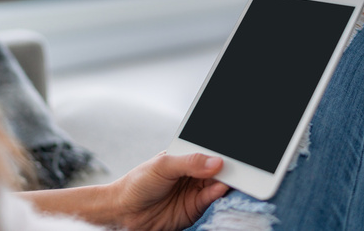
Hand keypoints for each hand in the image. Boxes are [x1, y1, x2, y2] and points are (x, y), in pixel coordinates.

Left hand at [111, 152, 228, 229]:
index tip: (232, 150)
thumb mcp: (163, 166)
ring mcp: (196, 188)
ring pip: (220, 181)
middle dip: (229, 164)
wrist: (123, 213)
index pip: (208, 150)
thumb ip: (190, 163)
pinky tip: (222, 187)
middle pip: (218, 166)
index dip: (220, 150)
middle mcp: (194, 171)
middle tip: (239, 163)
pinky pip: (213, 198)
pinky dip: (220, 193)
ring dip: (229, 179)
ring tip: (236, 175)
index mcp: (186, 156)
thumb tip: (216, 162)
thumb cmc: (137, 184)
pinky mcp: (196, 207)